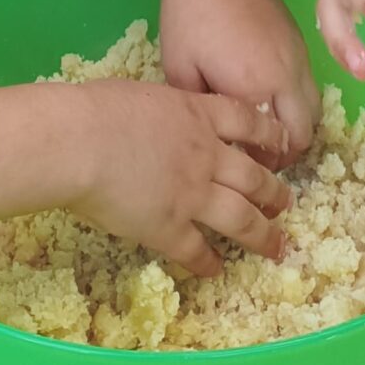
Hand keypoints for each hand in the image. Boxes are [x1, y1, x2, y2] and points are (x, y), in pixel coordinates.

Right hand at [67, 81, 291, 276]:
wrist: (79, 143)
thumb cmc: (97, 108)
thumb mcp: (145, 94)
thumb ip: (163, 111)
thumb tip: (155, 117)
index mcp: (198, 115)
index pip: (247, 122)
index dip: (269, 136)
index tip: (283, 145)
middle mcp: (206, 156)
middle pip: (254, 178)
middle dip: (274, 194)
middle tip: (285, 204)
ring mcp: (192, 195)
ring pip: (240, 219)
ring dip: (262, 235)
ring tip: (275, 246)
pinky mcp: (168, 229)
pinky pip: (197, 251)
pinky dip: (209, 263)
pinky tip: (216, 270)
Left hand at [159, 0, 319, 163]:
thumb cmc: (187, 20)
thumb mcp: (181, 73)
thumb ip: (202, 112)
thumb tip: (216, 138)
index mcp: (258, 89)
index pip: (272, 146)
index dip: (259, 164)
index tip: (241, 167)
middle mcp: (288, 76)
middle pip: (303, 132)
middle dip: (284, 151)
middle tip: (258, 156)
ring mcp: (298, 55)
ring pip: (313, 108)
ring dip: (294, 125)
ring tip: (265, 129)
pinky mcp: (299, 39)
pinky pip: (308, 82)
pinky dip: (295, 99)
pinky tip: (267, 96)